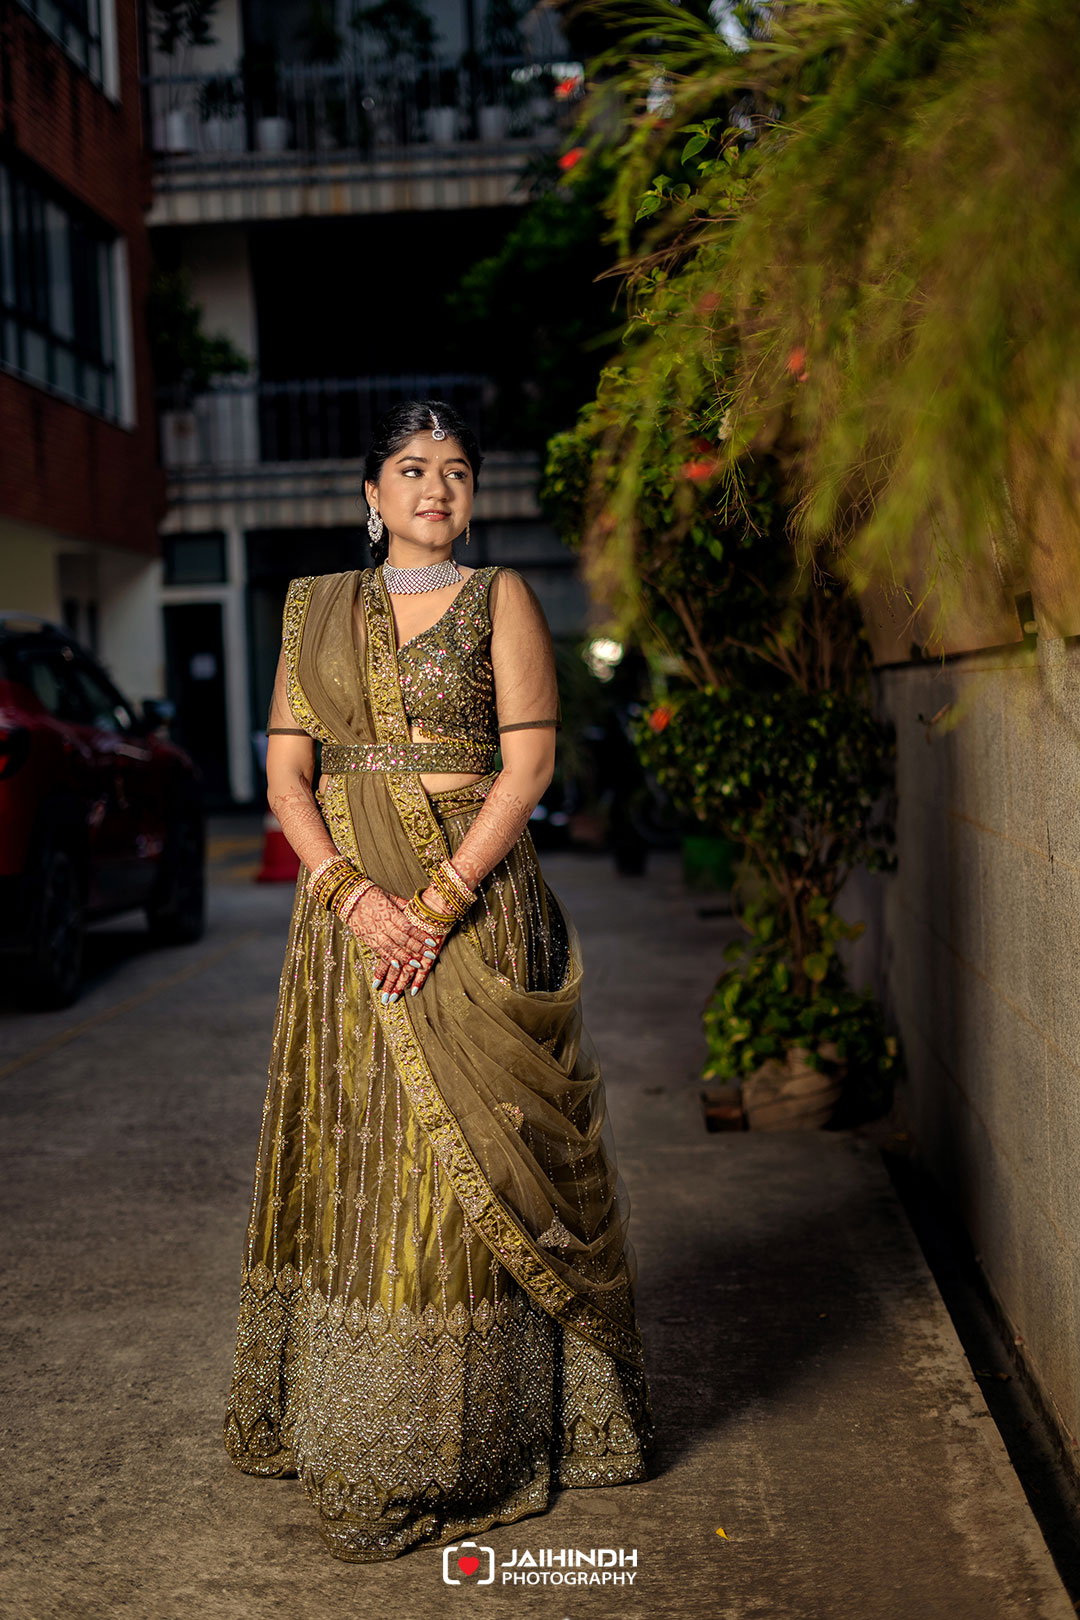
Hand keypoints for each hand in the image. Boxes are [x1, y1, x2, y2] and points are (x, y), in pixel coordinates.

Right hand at [347, 885, 438, 1001]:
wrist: (347, 897)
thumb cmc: (370, 893)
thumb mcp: (388, 895)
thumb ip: (403, 905)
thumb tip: (418, 909)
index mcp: (389, 912)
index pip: (408, 926)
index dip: (420, 935)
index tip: (432, 941)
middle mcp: (382, 924)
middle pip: (402, 939)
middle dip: (417, 948)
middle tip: (430, 956)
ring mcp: (373, 932)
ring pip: (391, 947)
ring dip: (404, 957)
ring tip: (416, 965)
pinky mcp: (366, 938)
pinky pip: (378, 950)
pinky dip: (388, 959)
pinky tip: (397, 965)